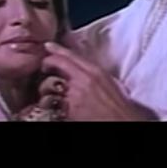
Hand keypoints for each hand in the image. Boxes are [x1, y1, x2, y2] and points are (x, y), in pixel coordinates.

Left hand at [39, 42, 156, 120]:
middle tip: (44, 67)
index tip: (48, 46)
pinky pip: (54, 104)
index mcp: (95, 71)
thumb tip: (81, 67)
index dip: (57, 50)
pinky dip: (53, 105)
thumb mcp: (109, 82)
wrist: (122, 121)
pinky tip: (56, 108)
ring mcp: (74, 96)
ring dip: (47, 89)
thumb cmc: (119, 105)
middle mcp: (83, 80)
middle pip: (58, 64)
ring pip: (50, 86)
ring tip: (50, 93)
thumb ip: (94, 72)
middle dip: (47, 64)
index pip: (71, 55)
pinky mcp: (69, 111)